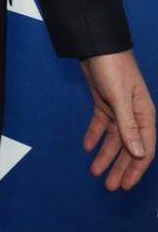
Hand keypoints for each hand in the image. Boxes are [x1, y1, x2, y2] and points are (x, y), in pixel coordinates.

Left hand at [79, 50, 154, 191]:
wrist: (96, 45)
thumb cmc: (114, 68)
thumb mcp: (121, 99)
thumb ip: (128, 126)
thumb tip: (139, 154)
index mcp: (144, 115)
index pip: (144, 149)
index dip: (136, 169)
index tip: (125, 185)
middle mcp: (134, 114)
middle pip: (129, 148)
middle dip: (120, 168)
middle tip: (109, 186)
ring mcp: (118, 109)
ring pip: (114, 139)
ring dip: (105, 155)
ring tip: (94, 172)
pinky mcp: (103, 102)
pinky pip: (100, 124)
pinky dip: (94, 136)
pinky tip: (86, 147)